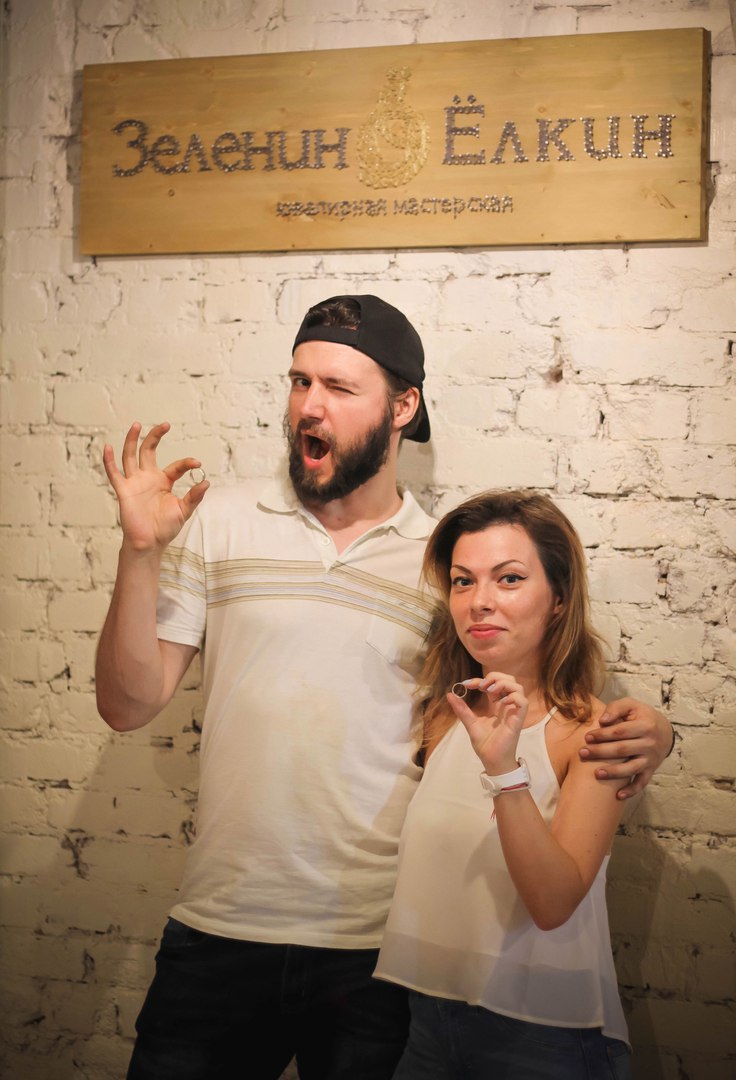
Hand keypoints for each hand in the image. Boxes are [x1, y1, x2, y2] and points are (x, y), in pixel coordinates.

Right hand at [102, 422, 208, 552]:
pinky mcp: (124, 491)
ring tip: (136, 425)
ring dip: (132, 440)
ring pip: (131, 456)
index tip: (197, 464)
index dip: (187, 464)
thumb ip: (194, 497)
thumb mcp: (184, 511)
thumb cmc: (165, 528)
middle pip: (149, 451)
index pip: (176, 466)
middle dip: (155, 437)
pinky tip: (108, 447)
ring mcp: (135, 482)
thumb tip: (206, 482)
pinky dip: (109, 461)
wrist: (149, 543)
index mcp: (164, 481)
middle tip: (165, 424)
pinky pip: (114, 474)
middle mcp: (148, 478)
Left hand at [447, 673, 527, 774]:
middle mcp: (506, 705)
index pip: (493, 684)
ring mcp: (513, 711)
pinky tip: (501, 702)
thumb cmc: (485, 744)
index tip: (466, 684)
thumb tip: (449, 694)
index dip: (480, 680)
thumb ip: (461, 709)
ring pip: (518, 687)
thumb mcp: (470, 723)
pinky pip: (522, 702)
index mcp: (496, 704)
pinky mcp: (518, 719)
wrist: (491, 761)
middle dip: (495, 676)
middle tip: (482, 685)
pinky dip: (513, 697)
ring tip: (490, 690)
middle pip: (509, 680)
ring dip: (504, 683)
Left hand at [578, 697, 672, 799]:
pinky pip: (642, 783)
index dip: (603, 734)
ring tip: (596, 774)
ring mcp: (651, 759)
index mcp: (645, 726)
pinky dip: (631, 791)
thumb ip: (616, 708)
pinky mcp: (651, 770)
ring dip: (613, 773)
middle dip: (601, 752)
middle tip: (582, 753)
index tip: (587, 737)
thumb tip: (603, 720)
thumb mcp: (632, 705)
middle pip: (622, 750)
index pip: (620, 731)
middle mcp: (650, 744)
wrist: (665, 731)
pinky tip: (618, 796)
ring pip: (631, 768)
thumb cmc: (642, 716)